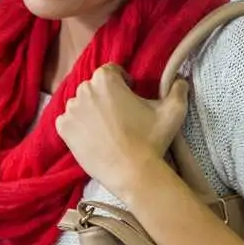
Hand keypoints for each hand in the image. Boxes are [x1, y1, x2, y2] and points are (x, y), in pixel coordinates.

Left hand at [55, 64, 188, 196]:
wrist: (132, 172)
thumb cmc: (151, 139)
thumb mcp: (173, 111)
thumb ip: (178, 89)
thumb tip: (180, 80)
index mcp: (106, 79)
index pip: (111, 72)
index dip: (122, 83)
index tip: (130, 97)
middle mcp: (84, 90)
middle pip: (94, 88)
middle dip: (106, 97)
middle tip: (120, 116)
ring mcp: (71, 110)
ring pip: (81, 104)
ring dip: (91, 112)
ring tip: (107, 129)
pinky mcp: (63, 129)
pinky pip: (69, 121)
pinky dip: (79, 127)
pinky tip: (95, 138)